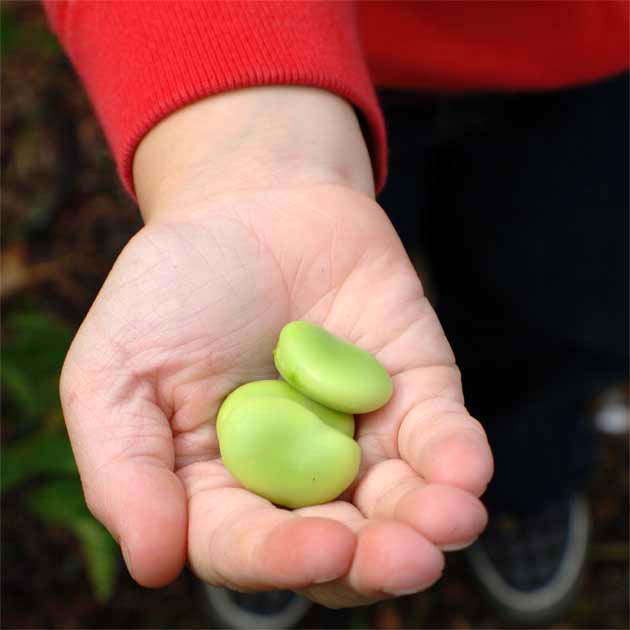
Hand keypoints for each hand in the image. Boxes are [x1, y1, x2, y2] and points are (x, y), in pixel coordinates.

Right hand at [60, 88, 491, 606]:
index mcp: (221, 483)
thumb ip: (124, 467)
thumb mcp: (114, 370)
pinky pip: (440, 434)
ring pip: (401, 501)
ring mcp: (360, 434)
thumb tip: (155, 563)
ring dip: (430, 521)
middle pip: (340, 540)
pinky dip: (457, 456)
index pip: (249, 545)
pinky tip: (466, 472)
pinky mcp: (412, 390)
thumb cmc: (173, 285)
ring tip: (451, 519)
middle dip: (376, 560)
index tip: (321, 549)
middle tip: (407, 560)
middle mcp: (297, 473)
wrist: (251, 202)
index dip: (282, 559)